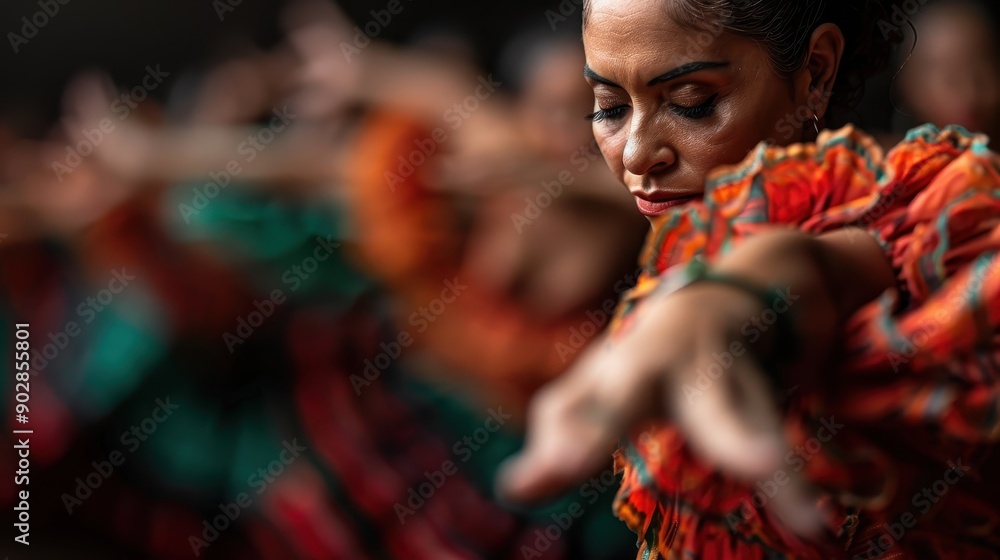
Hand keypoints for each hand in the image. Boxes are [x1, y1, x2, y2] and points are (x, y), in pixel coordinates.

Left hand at [496, 230, 877, 536]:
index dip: (557, 441)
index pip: (578, 409)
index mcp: (619, 368)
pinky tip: (812, 526)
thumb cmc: (658, 355)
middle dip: (595, 426)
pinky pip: (774, 438)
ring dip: (734, 441)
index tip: (522, 484)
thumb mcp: (606, 386)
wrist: (740, 294)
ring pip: (720, 407)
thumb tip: (511, 487)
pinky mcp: (762, 388)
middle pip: (626, 391)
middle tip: (564, 462)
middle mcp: (660, 361)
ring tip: (755, 472)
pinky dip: (792, 485)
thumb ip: (564, 432)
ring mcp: (714, 367)